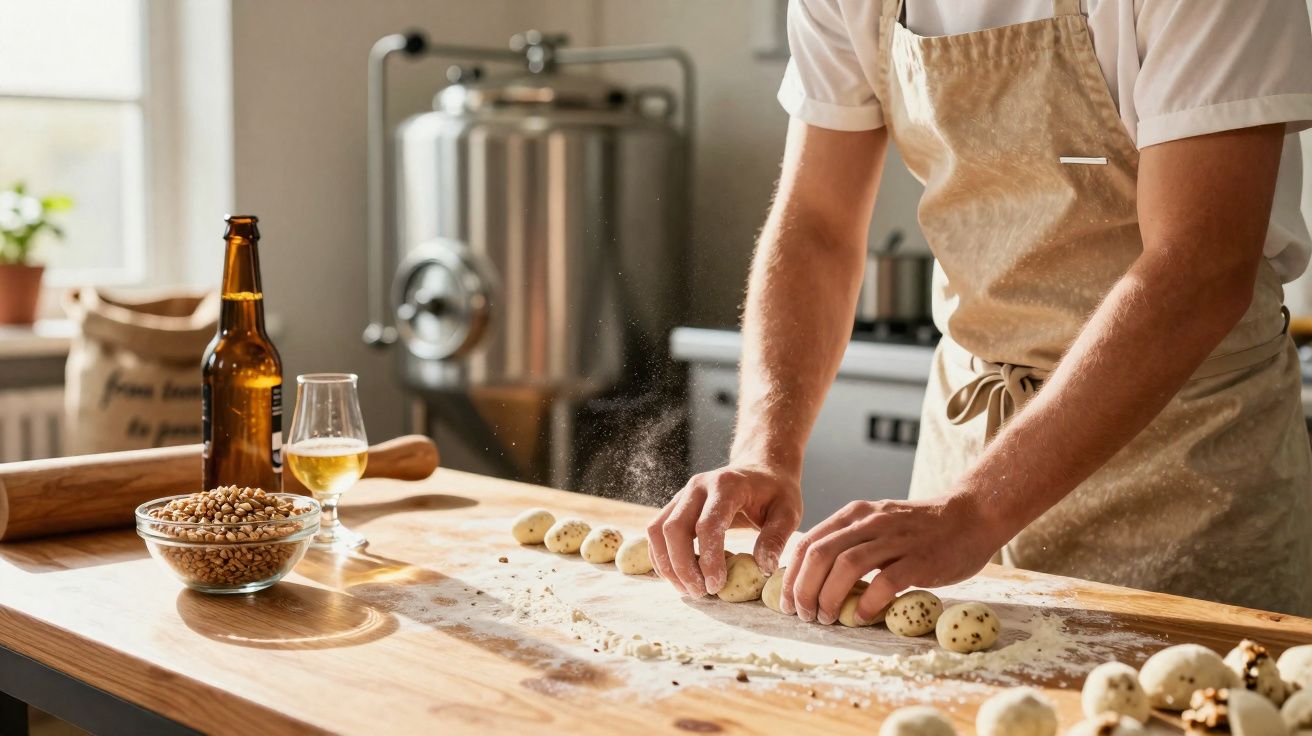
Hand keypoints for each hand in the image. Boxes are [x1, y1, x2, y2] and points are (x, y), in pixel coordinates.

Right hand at [647, 465, 802, 596]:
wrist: (761, 467)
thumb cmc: (776, 491)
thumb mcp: (788, 512)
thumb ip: (776, 538)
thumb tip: (763, 568)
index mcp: (727, 485)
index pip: (708, 525)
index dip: (709, 559)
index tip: (716, 586)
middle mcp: (698, 486)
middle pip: (674, 528)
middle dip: (682, 566)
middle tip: (700, 593)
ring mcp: (683, 494)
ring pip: (657, 530)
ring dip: (666, 563)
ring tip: (687, 589)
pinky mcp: (676, 504)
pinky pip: (656, 531)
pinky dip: (661, 556)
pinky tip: (679, 575)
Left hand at [779, 493, 1004, 624]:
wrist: (973, 515)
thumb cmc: (922, 528)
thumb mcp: (878, 523)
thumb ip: (851, 542)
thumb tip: (817, 579)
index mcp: (855, 514)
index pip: (808, 543)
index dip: (791, 576)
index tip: (787, 602)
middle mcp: (870, 523)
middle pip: (820, 555)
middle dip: (804, 589)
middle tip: (804, 615)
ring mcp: (895, 539)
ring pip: (846, 566)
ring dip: (829, 597)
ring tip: (827, 618)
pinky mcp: (920, 559)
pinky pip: (885, 581)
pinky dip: (868, 602)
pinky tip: (863, 617)